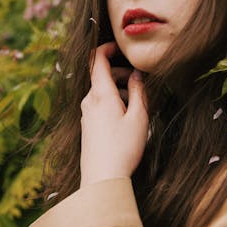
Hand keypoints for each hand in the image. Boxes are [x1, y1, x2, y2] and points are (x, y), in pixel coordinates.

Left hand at [79, 42, 148, 186]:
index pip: (97, 59)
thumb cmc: (123, 148)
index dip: (108, 48)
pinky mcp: (87, 125)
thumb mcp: (139, 117)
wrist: (102, 179)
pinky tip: (126, 117)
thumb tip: (137, 74)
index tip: (121, 47)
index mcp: (101, 94)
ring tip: (137, 102)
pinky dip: (113, 101)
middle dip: (120, 72)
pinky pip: (99, 104)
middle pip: (101, 75)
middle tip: (140, 80)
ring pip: (101, 90)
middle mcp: (89, 100)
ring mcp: (86, 113)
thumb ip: (138, 91)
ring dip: (118, 89)